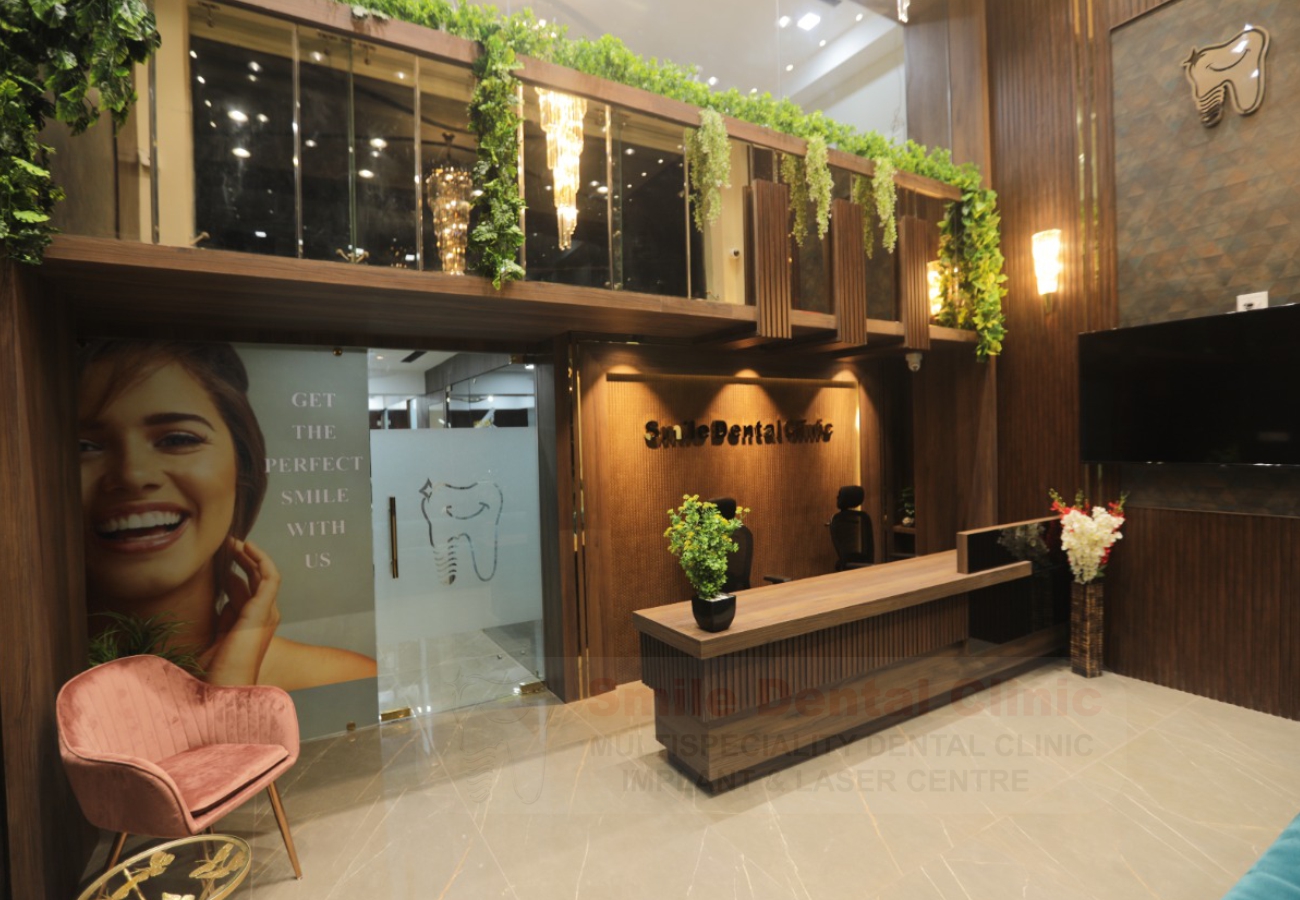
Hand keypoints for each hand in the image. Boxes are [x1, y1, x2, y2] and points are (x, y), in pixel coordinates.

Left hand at [202, 537, 281, 684]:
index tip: (218, 559)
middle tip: (226, 543)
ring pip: (265, 574)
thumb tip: (223, 595)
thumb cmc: (216, 671)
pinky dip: (261, 559)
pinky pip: (269, 577)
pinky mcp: (263, 610)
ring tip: (234, 541)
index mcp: (252, 624)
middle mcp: (263, 617)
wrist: (224, 686)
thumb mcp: (216, 637)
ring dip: (251, 555)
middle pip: (257, 579)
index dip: (234, 572)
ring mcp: (266, 613)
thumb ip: (223, 616)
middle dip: (243, 559)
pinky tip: (246, 548)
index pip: (247, 590)